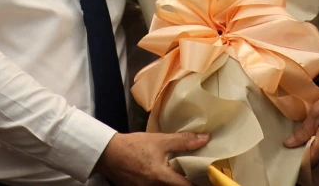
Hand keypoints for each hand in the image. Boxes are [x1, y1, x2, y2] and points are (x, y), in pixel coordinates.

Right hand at [94, 131, 209, 185]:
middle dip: (188, 182)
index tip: (210, 178)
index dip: (200, 183)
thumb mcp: (160, 140)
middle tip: (199, 174)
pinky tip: (167, 174)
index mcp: (162, 178)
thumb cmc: (134, 146)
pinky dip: (165, 183)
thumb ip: (183, 141)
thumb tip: (205, 138)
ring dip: (175, 182)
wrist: (108, 153)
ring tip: (183, 174)